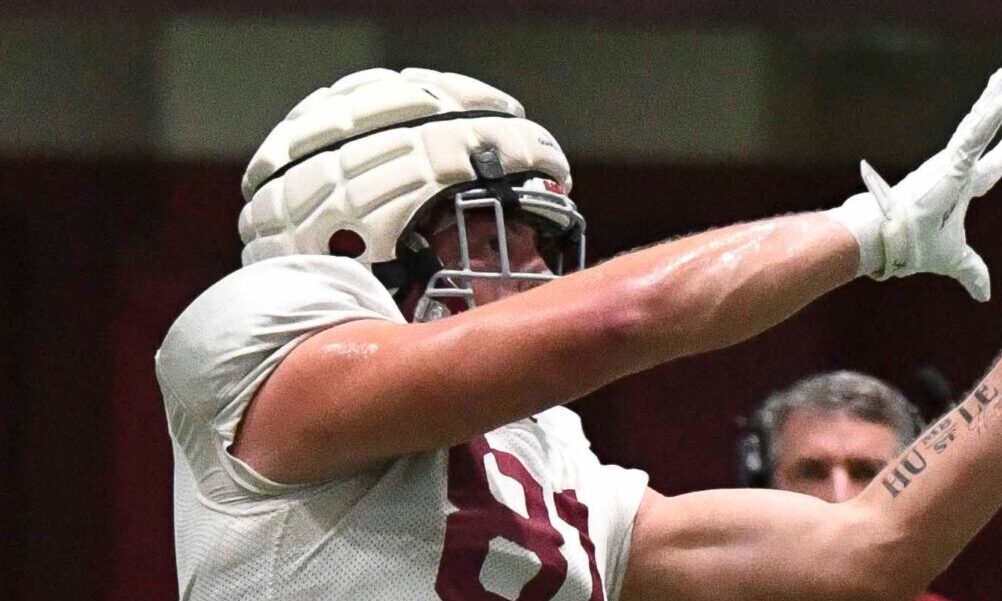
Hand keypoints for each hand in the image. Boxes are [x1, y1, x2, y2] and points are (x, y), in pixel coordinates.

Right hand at [860, 69, 1001, 300]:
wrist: (879, 243)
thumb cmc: (908, 247)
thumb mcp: (954, 259)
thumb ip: (972, 271)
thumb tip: (984, 294)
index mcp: (956, 189)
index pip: (990, 167)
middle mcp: (954, 170)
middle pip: (987, 135)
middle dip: (998, 109)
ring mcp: (951, 164)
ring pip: (982, 126)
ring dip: (997, 100)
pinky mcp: (949, 164)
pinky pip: (976, 134)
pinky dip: (990, 112)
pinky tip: (1001, 86)